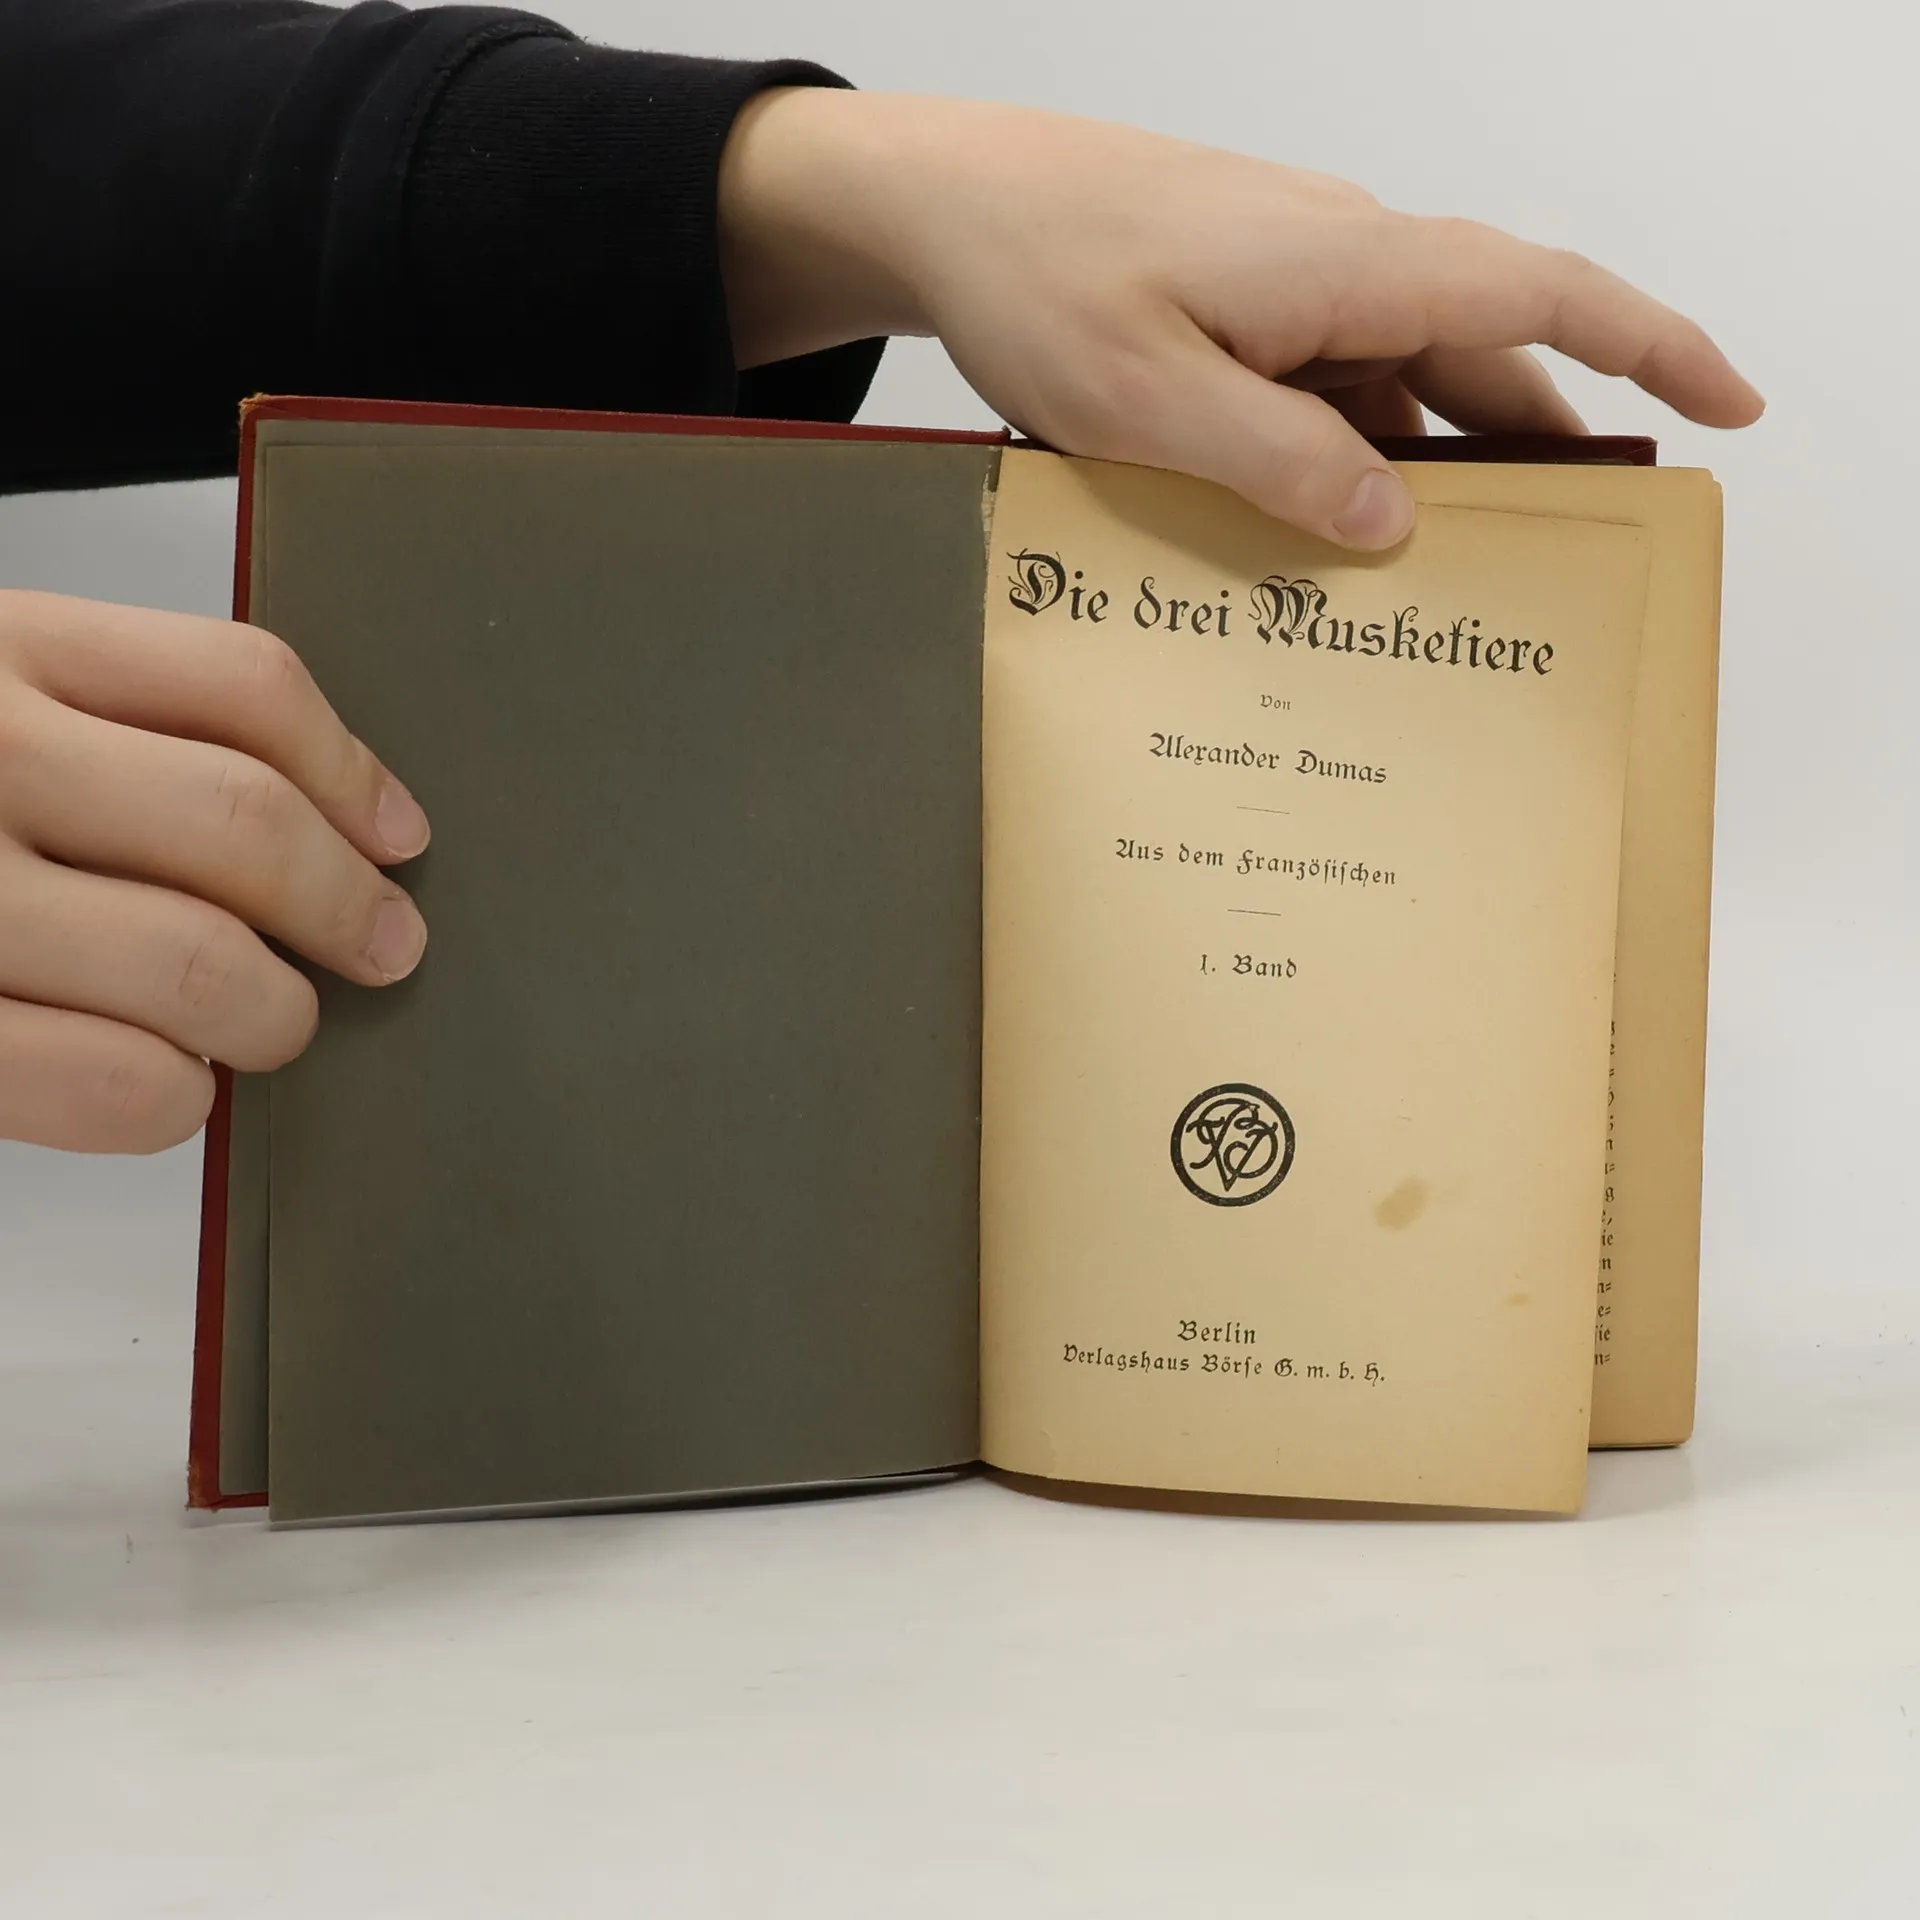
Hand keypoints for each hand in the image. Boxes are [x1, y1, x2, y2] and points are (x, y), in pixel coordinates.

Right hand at [0, 593, 429, 1152]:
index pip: (241, 686)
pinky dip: (177, 1096)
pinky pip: (110, 1084)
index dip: (353, 772)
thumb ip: (116, 724)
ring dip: (276, 1014)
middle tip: (381, 947)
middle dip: (345, 906)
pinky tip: (173, 1083)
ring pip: (195, 963)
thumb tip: (345, 822)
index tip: (399, 836)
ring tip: (271, 1024)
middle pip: (240, 822)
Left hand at [720, 91, 1763, 547]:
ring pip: (1403, 380)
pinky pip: (1329, 384)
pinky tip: (1326, 529)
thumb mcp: (1150, 399)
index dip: (1648, 348)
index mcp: (1345, 268)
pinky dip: (1348, 452)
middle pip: (1481, 356)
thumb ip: (1279, 463)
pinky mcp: (1244, 310)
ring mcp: (1292, 285)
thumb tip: (1395, 522)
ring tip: (1447, 576)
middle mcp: (1339, 265)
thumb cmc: (1038, 277)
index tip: (1729, 405)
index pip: (1539, 296)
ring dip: (1432, 466)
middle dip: (1539, 451)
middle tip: (1572, 558)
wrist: (947, 203)